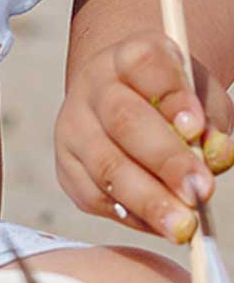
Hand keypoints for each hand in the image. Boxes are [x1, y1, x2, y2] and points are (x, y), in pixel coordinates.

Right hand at [56, 31, 233, 239]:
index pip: (146, 65)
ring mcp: (72, 127)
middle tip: (198, 193)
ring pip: (105, 166)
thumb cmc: (171, 100)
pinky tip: (158, 223)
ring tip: (182, 226)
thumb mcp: (200, 97)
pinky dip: (130, 215)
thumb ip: (212, 122)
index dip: (171, 96)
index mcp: (128, 56)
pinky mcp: (66, 165)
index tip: (196, 127)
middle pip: (123, 120)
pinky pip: (93, 196)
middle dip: (165, 160)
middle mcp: (93, 87)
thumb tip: (215, 156)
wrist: (123, 100)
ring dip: (148, 200)